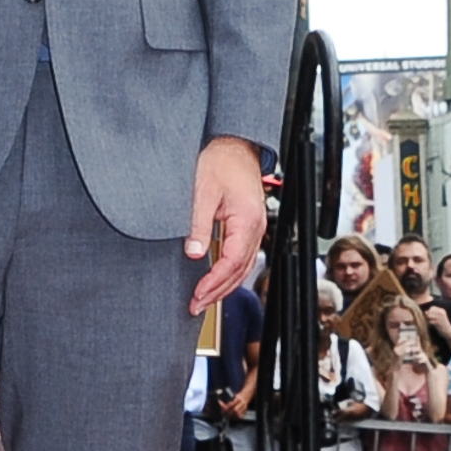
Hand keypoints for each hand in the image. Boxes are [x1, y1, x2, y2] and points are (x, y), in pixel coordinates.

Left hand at [186, 137, 266, 314]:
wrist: (233, 144)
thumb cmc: (220, 161)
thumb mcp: (202, 192)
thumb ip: (198, 225)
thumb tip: (194, 254)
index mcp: (247, 220)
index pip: (231, 262)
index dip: (213, 283)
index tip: (196, 295)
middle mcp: (256, 226)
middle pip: (240, 270)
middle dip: (218, 292)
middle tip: (195, 306)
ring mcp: (254, 226)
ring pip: (243, 266)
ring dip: (223, 285)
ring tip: (203, 299)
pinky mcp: (248, 224)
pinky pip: (241, 255)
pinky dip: (228, 271)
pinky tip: (215, 279)